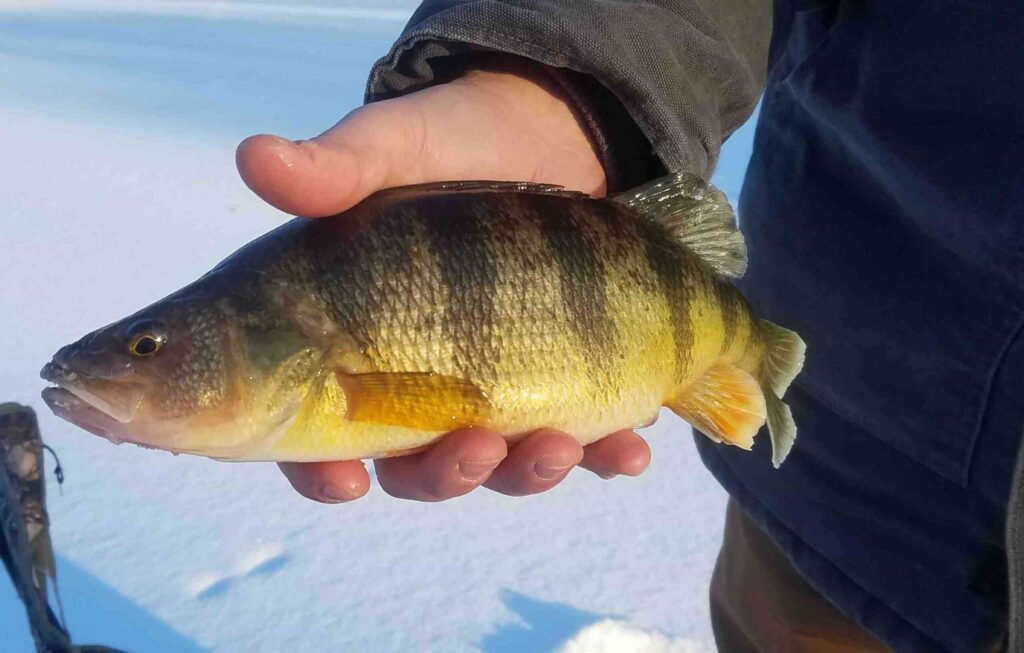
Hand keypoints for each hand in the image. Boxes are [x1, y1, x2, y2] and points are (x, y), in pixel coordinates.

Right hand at [237, 57, 650, 502]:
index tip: (346, 479)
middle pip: (415, 468)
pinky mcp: (565, 380)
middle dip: (445, 476)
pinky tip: (631, 451)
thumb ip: (333, 169)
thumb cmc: (451, 138)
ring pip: (499, 465)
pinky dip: (605, 455)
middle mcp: (421, 379)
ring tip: (561, 447)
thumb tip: (252, 156)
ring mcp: (496, 389)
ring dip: (528, 473)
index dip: (320, 469)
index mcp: (355, 342)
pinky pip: (581, 440)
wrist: (548, 130)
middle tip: (473, 450)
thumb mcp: (393, 146)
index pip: (315, 432)